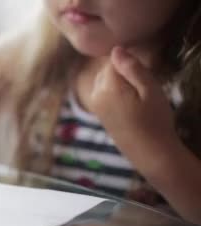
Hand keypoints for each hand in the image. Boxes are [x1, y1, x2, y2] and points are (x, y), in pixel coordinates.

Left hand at [89, 47, 178, 170]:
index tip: (144, 72)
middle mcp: (95, 93)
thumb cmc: (155, 120)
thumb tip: (116, 49)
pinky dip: (115, 93)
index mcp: (106, 86)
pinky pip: (104, 93)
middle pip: (107, 70)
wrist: (150, 152)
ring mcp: (94, 104)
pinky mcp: (98, 113)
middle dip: (123, 72)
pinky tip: (130, 105)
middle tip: (142, 88)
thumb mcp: (150, 90)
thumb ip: (132, 68)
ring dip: (119, 82)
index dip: (130, 62)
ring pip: (105, 81)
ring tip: (137, 97)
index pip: (114, 59)